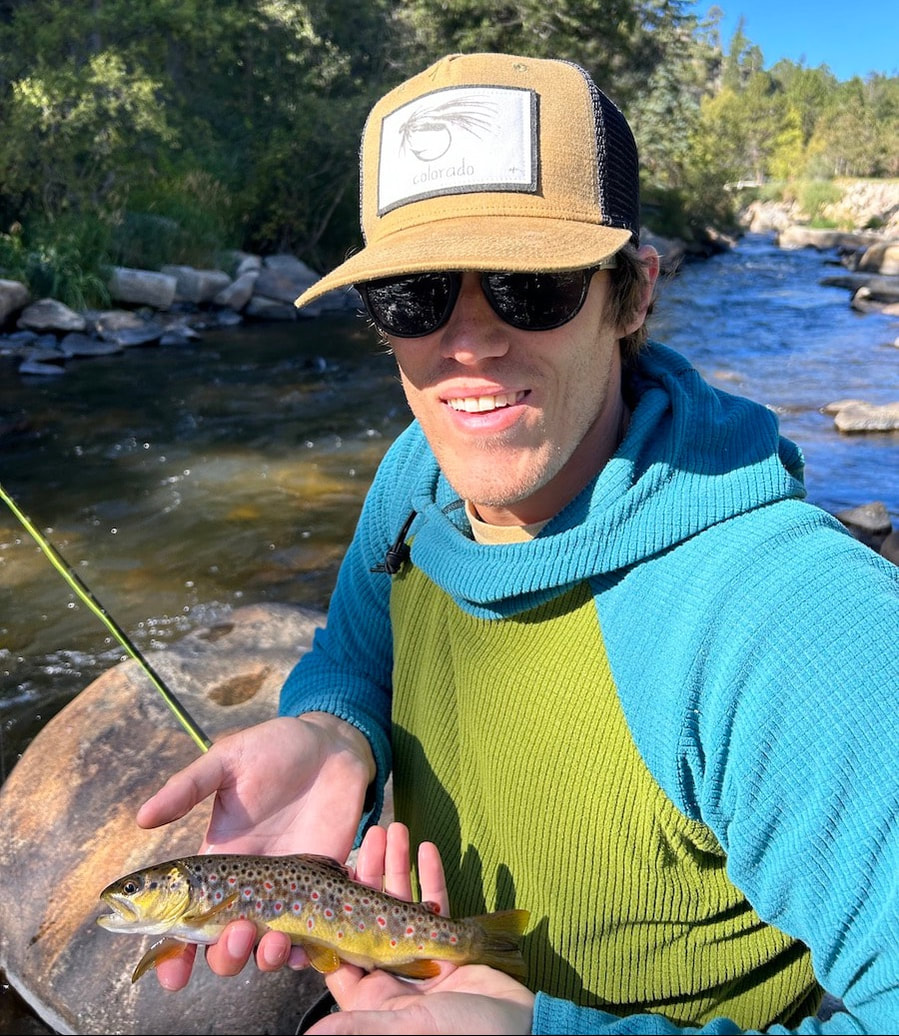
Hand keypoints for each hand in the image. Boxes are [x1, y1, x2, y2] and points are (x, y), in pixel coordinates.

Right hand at [135, 713, 374, 988]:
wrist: (332, 746)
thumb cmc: (275, 749)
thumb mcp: (228, 761)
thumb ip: (188, 787)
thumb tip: (142, 818)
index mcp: (216, 862)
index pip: (186, 918)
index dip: (175, 951)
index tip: (172, 971)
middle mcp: (246, 886)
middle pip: (224, 944)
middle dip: (223, 954)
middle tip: (236, 932)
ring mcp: (285, 891)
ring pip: (265, 948)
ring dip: (262, 958)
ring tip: (270, 940)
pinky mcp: (321, 888)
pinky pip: (310, 934)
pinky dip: (304, 952)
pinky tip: (302, 948)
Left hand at [305, 823, 534, 1034]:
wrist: (521, 1034)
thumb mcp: (408, 1028)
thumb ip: (361, 1024)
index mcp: (374, 995)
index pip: (342, 949)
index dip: (335, 912)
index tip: (334, 875)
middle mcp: (393, 972)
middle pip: (372, 914)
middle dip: (372, 873)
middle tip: (373, 835)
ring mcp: (421, 955)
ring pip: (403, 902)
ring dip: (400, 866)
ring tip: (396, 829)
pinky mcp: (449, 945)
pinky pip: (435, 905)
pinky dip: (431, 876)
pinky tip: (426, 849)